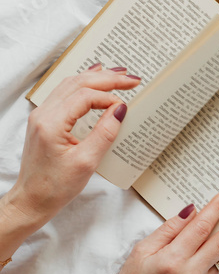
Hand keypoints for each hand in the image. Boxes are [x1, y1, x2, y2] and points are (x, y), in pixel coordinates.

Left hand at [7, 66, 140, 229]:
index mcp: (51, 123)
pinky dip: (82, 85)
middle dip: (107, 78)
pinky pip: (64, 93)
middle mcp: (43, 114)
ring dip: (95, 78)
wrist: (32, 200)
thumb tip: (119, 109)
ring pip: (69, 85)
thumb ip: (104, 133)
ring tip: (118, 74)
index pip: (84, 97)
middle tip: (131, 78)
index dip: (108, 97)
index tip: (126, 106)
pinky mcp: (44, 120)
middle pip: (77, 83)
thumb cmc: (55, 187)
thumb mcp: (86, 163)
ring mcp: (41, 115)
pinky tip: (93, 80)